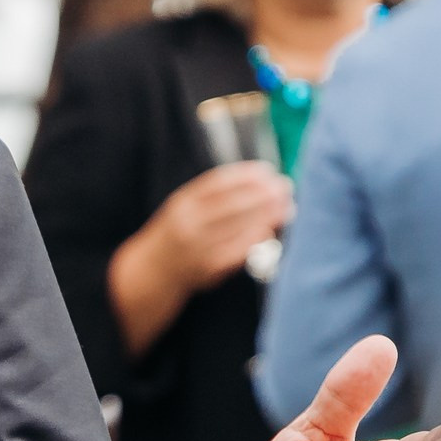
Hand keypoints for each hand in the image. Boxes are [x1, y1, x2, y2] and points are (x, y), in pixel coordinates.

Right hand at [149, 165, 295, 292]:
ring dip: (266, 216)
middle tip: (285, 187)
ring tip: (287, 207)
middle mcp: (189, 223)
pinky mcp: (209, 267)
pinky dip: (255, 238)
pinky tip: (269, 230)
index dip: (246, 175)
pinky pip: (238, 250)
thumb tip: (258, 181)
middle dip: (263, 194)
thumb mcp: (185, 207)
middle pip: (233, 203)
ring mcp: (198, 246)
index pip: (218, 182)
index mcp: (182, 202)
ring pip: (239, 227)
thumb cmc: (178, 233)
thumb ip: (214, 195)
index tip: (268, 170)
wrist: (154, 270)